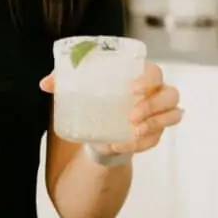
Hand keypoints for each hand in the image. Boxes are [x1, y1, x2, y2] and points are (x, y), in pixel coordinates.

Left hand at [39, 60, 182, 157]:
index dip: (148, 80)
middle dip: (153, 105)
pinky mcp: (155, 133)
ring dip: (153, 124)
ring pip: (173, 115)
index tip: (131, 89)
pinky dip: (141, 144)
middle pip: (171, 94)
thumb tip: (45, 83)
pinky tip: (122, 145)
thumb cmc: (95, 99)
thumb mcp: (79, 89)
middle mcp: (156, 93)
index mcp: (140, 76)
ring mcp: (159, 114)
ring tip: (131, 132)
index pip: (155, 72)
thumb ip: (63, 81)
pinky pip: (157, 139)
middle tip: (130, 116)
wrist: (98, 129)